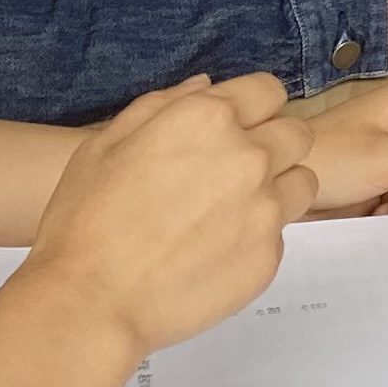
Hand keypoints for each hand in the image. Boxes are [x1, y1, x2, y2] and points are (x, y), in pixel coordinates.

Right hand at [14, 72, 314, 357]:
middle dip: (273, 144)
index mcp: (208, 119)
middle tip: (232, 172)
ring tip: (230, 212)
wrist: (90, 301)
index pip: (268, 91)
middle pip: (296, 134)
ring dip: (277, 189)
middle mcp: (249, 157)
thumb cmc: (85, 220)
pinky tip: (215, 251)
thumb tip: (206, 85)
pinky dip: (257, 237)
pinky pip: (281, 234)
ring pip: (302, 182)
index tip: (235, 128)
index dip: (252, 107)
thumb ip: (163, 105)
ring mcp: (265, 209)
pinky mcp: (269, 256)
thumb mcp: (105, 144)